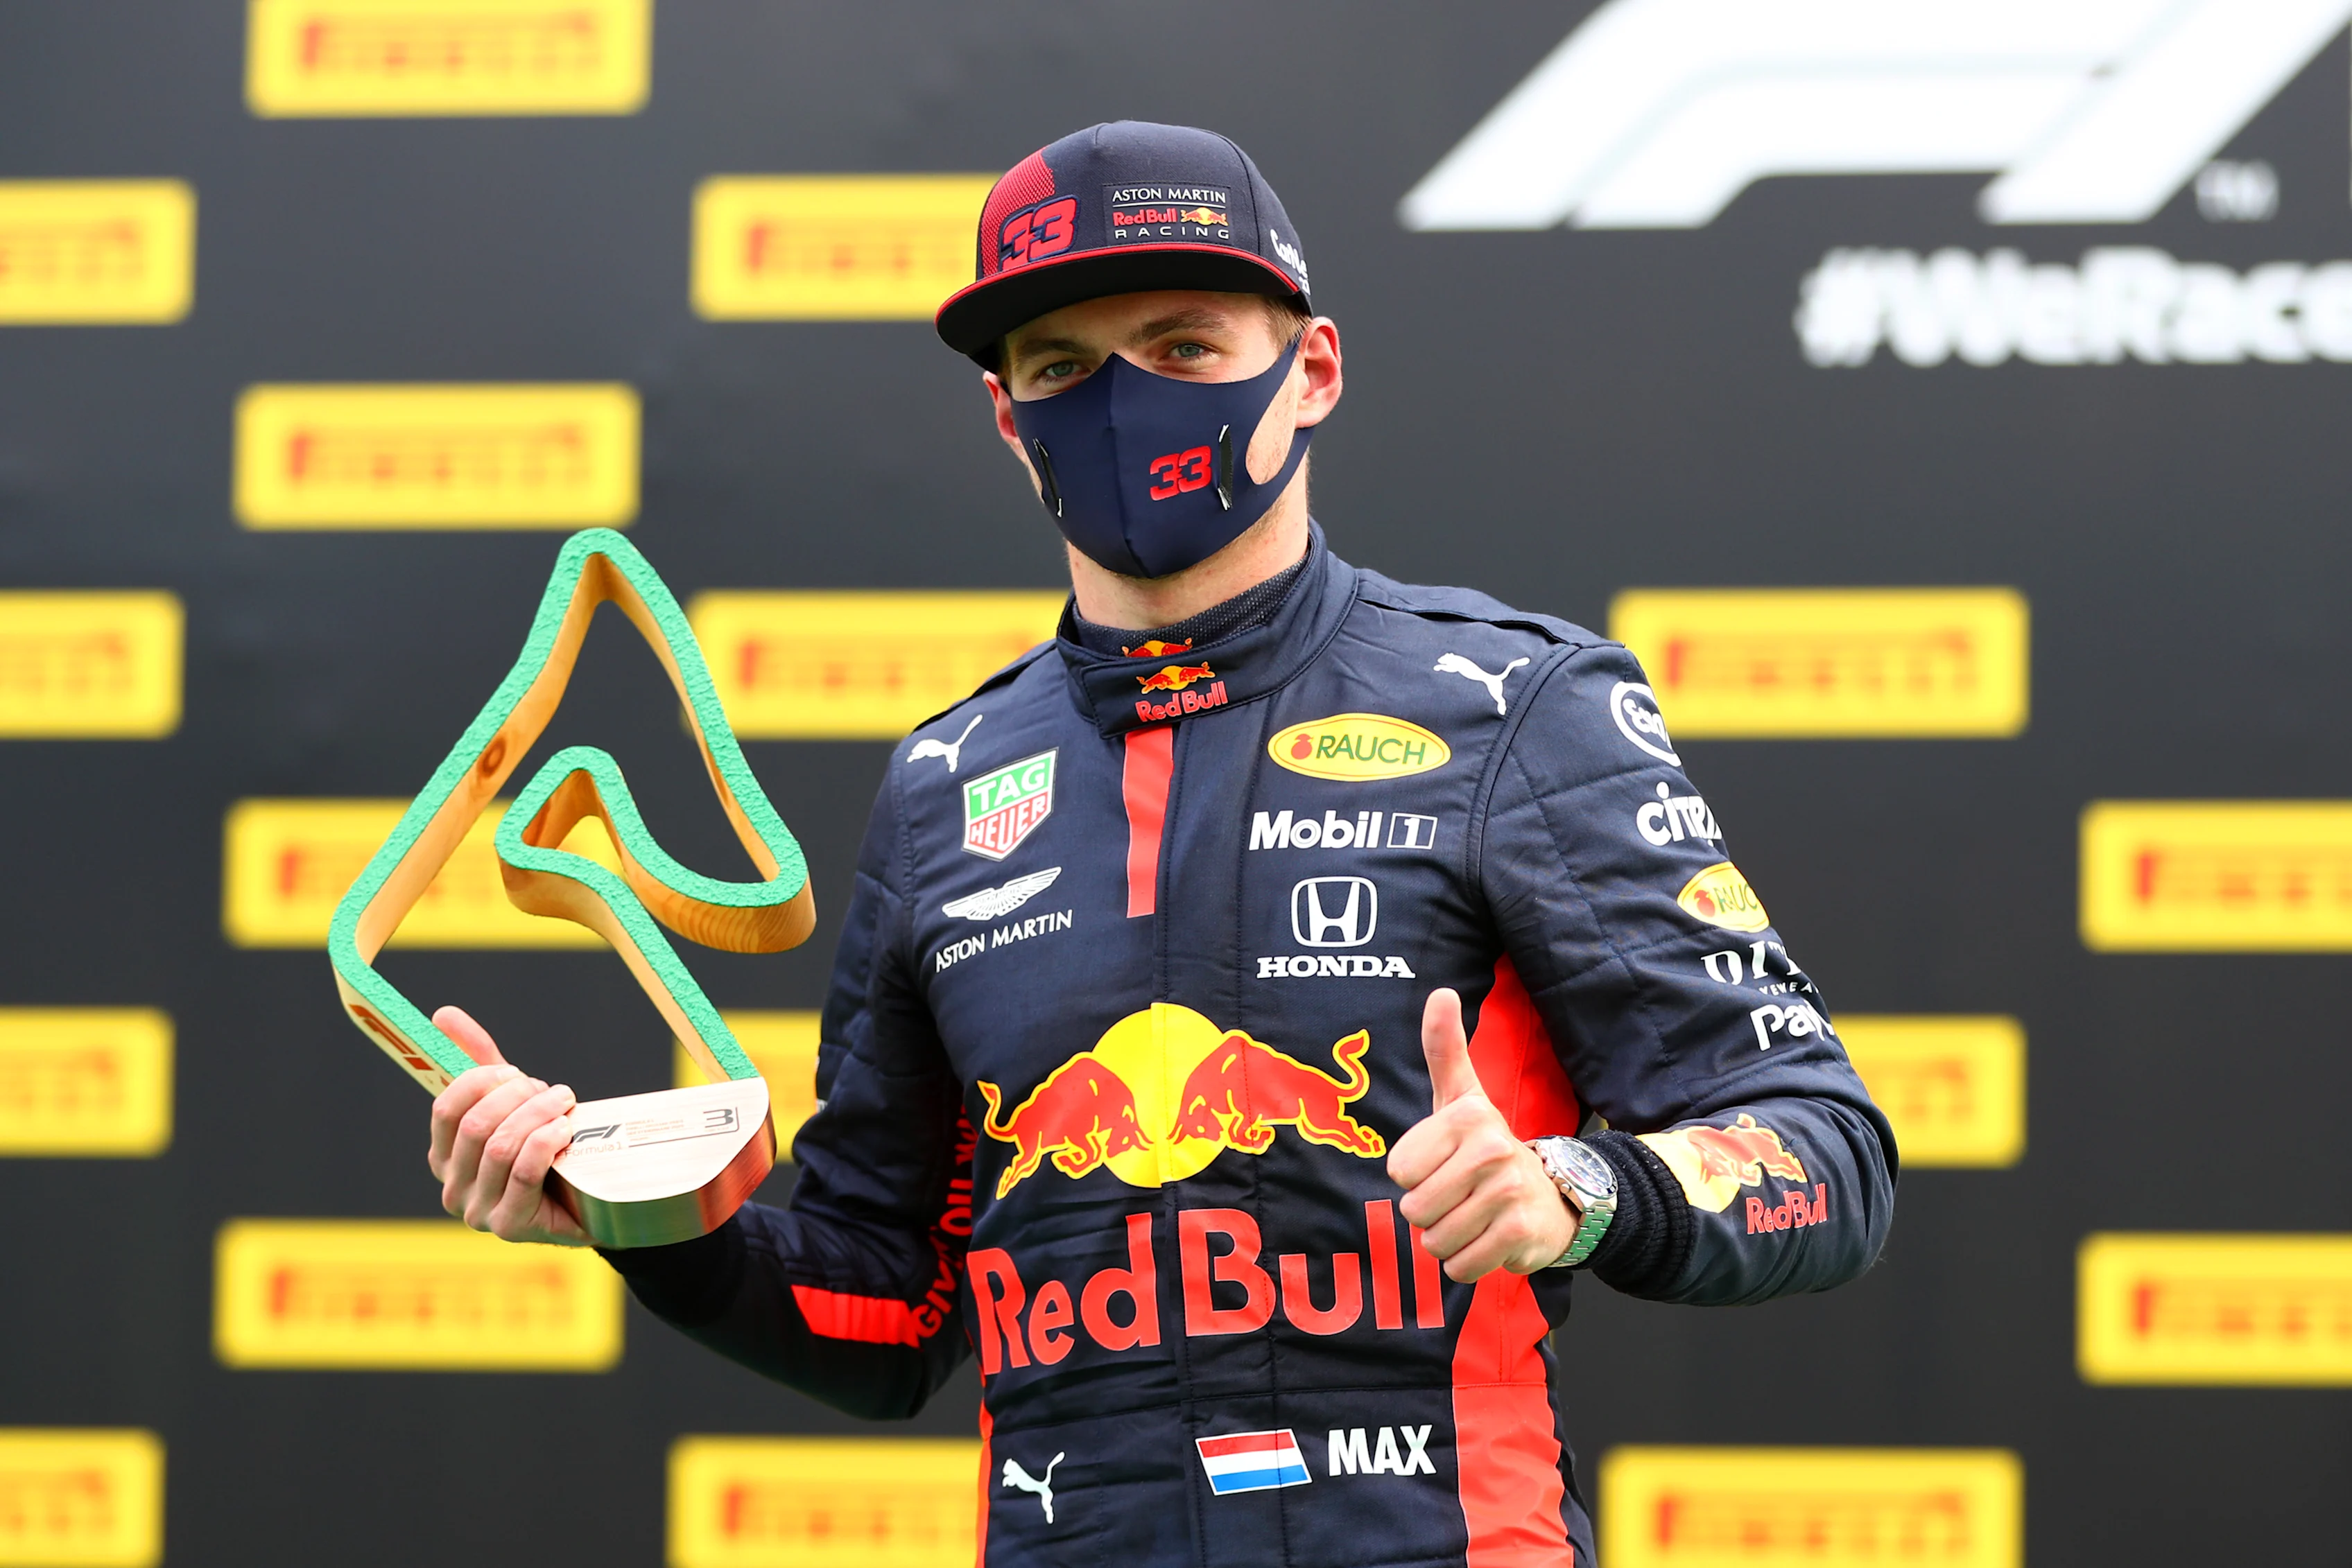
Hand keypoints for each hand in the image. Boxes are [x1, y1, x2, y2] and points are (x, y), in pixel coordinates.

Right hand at [425, 1005, 588, 1246]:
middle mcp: (453, 1187)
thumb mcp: (513, 1103)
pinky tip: (565, 1130)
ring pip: (502, 1147)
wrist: (590, 1206)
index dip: (482, 1081)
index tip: (516, 1072)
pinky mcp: (510, 1226)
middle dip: (519, 1097)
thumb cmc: (545, 1151)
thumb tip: (444, 1014)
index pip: (446, 1107)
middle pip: (476, 1125)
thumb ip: (480, 1061)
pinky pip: (524, 1173)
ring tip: (565, 1105)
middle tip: (553, 1091)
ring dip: (539, 1115)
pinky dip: (545, 1143)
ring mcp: (478, 1212)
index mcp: (444, 1156)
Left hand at [1387, 989, 1576, 1281]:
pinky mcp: (1518, 1233)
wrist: (1556, 1194)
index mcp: (1467, 1115)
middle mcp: (1490, 1149)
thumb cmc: (1486, 1146)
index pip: (1399, 1169)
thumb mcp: (1462, 1096)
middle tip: (1459, 1196)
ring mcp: (1507, 1191)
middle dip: (1429, 1213)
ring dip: (1447, 1240)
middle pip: (1414, 1208)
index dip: (1414, 1176)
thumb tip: (1441, 992)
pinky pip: (1460, 1265)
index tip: (1443, 1164)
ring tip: (1473, 1217)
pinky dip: (1466, 1263)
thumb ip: (1445, 1048)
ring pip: (1434, 1241)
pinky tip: (1488, 1240)